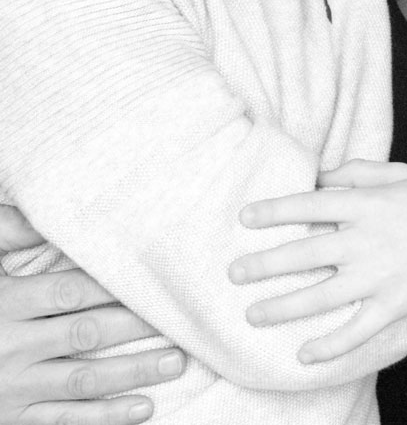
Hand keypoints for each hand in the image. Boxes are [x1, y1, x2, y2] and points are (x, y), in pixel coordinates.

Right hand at [1, 205, 184, 424]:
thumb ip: (5, 232)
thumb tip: (44, 212)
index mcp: (4, 303)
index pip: (68, 292)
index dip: (111, 285)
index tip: (153, 277)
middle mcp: (10, 347)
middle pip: (83, 334)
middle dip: (134, 327)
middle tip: (179, 319)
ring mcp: (11, 389)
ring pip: (81, 381)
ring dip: (131, 373)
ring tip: (175, 362)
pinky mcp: (12, 419)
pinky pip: (63, 421)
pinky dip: (105, 419)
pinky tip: (144, 409)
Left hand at [232, 160, 406, 362]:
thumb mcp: (404, 173)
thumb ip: (360, 172)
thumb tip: (319, 174)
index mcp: (370, 203)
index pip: (311, 203)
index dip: (275, 210)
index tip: (245, 217)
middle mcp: (368, 240)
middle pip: (306, 252)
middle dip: (265, 263)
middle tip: (233, 272)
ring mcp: (380, 277)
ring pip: (320, 296)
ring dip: (282, 307)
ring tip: (252, 314)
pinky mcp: (393, 306)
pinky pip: (355, 331)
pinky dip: (328, 347)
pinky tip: (302, 355)